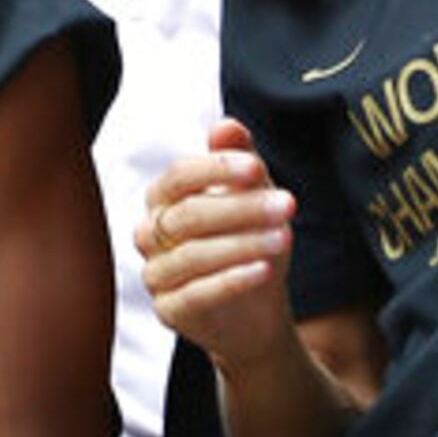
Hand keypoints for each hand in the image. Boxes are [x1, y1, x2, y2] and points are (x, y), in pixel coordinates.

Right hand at [139, 118, 298, 369]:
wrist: (256, 311)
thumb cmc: (249, 242)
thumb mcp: (253, 197)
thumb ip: (240, 161)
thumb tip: (226, 125)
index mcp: (163, 200)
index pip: (178, 177)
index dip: (216, 169)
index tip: (257, 168)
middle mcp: (150, 235)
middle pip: (187, 215)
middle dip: (241, 208)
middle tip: (287, 204)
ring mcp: (156, 275)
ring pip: (193, 255)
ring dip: (243, 243)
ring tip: (285, 237)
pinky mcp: (170, 311)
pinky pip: (197, 294)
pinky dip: (233, 279)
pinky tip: (265, 270)